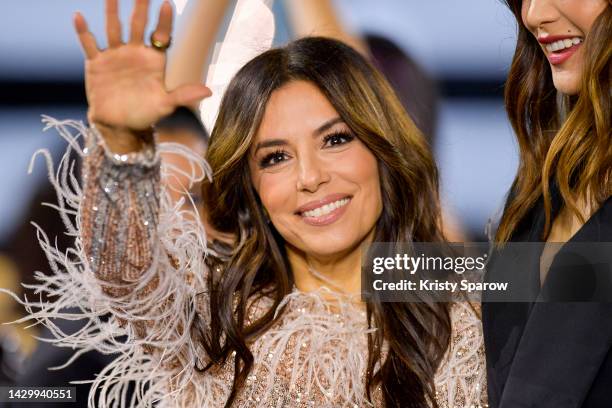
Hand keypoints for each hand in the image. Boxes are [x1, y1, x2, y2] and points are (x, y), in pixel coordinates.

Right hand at [74, 0, 210, 149]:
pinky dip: (83, 32)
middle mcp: (134, 53)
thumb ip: (184, 95)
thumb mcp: (165, 105)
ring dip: (113, 11)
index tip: (168, 4)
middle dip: (141, 7)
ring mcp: (115, 56)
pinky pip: (89, 45)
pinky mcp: (96, 64)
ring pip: (114, 28)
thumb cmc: (144, 113)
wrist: (119, 126)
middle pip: (138, 25)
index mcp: (153, 60)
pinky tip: (79, 17)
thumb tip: (208, 91)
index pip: (161, 36)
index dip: (164, 21)